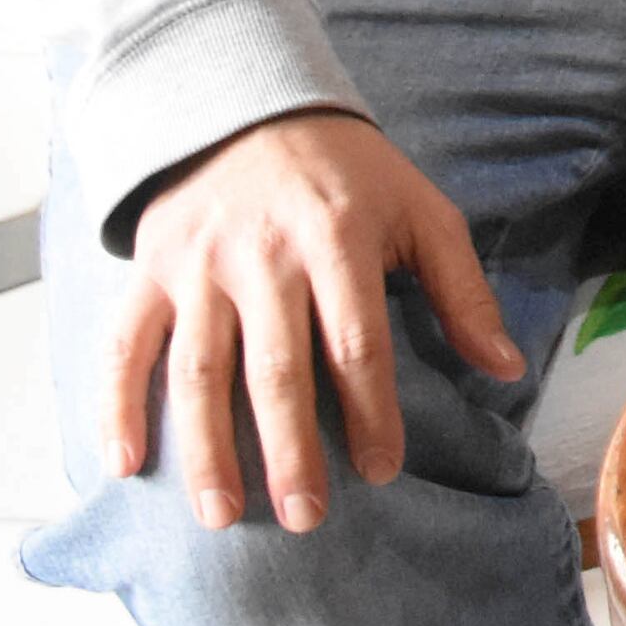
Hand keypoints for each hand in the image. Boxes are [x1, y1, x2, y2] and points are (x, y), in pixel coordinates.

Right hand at [108, 109, 514, 532]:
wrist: (247, 107)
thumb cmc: (348, 174)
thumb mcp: (421, 211)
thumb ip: (463, 291)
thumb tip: (509, 366)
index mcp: (337, 238)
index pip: (356, 342)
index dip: (372, 412)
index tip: (382, 471)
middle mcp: (262, 256)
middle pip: (276, 369)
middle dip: (290, 450)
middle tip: (305, 518)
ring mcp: (198, 266)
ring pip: (198, 370)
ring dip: (206, 448)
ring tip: (221, 515)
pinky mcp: (149, 272)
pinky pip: (124, 346)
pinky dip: (116, 406)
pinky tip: (123, 465)